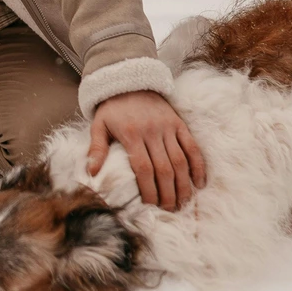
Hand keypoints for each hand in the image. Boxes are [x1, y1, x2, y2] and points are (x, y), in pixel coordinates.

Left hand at [87, 91, 205, 212]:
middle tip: (170, 210)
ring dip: (184, 184)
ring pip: (180, 161)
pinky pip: (192, 147)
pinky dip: (198, 165)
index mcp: (131, 134)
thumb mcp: (98, 125)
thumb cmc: (112, 108)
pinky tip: (200, 183)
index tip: (150, 206)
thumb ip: (96, 148)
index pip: (143, 168)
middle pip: (164, 169)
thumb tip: (92, 172)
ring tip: (184, 202)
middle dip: (168, 193)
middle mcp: (152, 132)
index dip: (149, 190)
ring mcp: (168, 127)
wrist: (129, 80)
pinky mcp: (179, 124)